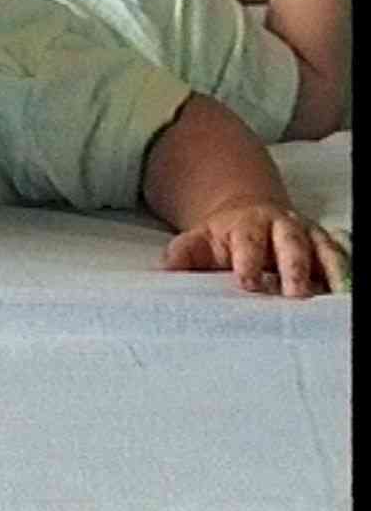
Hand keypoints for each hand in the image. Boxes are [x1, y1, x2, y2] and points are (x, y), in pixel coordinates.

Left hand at [161, 199, 350, 297]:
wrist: (246, 216)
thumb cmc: (219, 238)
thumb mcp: (196, 241)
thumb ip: (182, 255)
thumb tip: (166, 270)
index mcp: (247, 224)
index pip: (248, 241)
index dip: (248, 261)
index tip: (247, 283)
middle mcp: (282, 225)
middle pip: (291, 243)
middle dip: (294, 267)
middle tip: (295, 294)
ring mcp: (307, 235)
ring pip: (322, 248)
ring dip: (328, 270)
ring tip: (330, 295)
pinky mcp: (324, 247)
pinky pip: (339, 256)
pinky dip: (344, 272)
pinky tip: (344, 291)